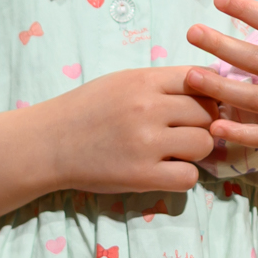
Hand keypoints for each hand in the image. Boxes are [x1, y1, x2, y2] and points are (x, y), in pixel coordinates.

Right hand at [39, 65, 220, 193]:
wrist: (49, 143)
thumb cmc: (87, 109)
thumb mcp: (123, 82)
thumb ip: (162, 83)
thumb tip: (207, 84)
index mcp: (144, 81)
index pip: (201, 80)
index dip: (207, 94)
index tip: (199, 105)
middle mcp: (148, 109)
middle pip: (208, 113)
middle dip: (203, 123)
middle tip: (185, 131)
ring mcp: (146, 143)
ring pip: (204, 144)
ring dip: (195, 151)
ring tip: (174, 151)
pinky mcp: (141, 176)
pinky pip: (188, 177)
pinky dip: (183, 176)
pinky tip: (166, 170)